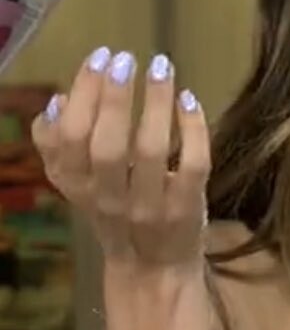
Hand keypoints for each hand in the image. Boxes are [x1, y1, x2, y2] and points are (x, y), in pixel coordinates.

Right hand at [32, 46, 209, 269]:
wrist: (155, 271)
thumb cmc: (117, 213)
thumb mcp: (79, 185)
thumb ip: (60, 148)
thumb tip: (56, 101)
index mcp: (77, 187)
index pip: (69, 139)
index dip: (82, 95)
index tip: (100, 58)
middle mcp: (110, 199)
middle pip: (107, 145)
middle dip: (114, 96)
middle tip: (126, 58)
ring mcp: (152, 205)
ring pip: (152, 150)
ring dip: (156, 102)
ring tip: (161, 67)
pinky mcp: (189, 207)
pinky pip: (194, 164)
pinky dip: (192, 128)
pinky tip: (189, 100)